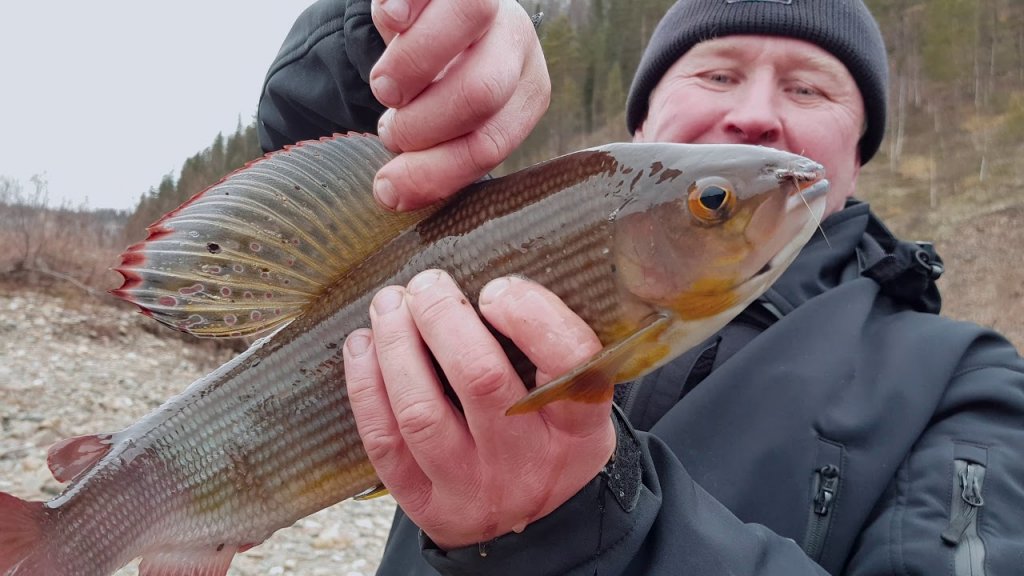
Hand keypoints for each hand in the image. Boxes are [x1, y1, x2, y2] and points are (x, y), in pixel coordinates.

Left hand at [344, 271, 614, 548]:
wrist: (538, 528)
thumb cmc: (551, 438)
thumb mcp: (577, 404)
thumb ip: (549, 352)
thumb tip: (485, 279)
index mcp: (579, 429)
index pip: (569, 364)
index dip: (530, 315)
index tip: (497, 288)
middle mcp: (528, 463)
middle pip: (481, 381)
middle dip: (443, 319)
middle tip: (426, 283)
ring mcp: (474, 489)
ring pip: (422, 412)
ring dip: (396, 347)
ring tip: (389, 304)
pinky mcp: (428, 505)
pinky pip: (385, 444)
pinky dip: (366, 388)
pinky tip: (362, 347)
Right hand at [368, 0, 550, 210]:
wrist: (437, 18)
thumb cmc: (443, 83)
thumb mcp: (453, 124)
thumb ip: (434, 157)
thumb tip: (389, 193)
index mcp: (526, 93)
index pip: (490, 142)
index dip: (434, 170)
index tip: (388, 187)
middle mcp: (518, 43)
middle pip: (481, 91)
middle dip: (421, 125)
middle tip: (391, 130)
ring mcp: (489, 1)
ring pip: (469, 19)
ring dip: (411, 67)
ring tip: (385, 88)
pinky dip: (404, 4)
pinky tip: (392, 19)